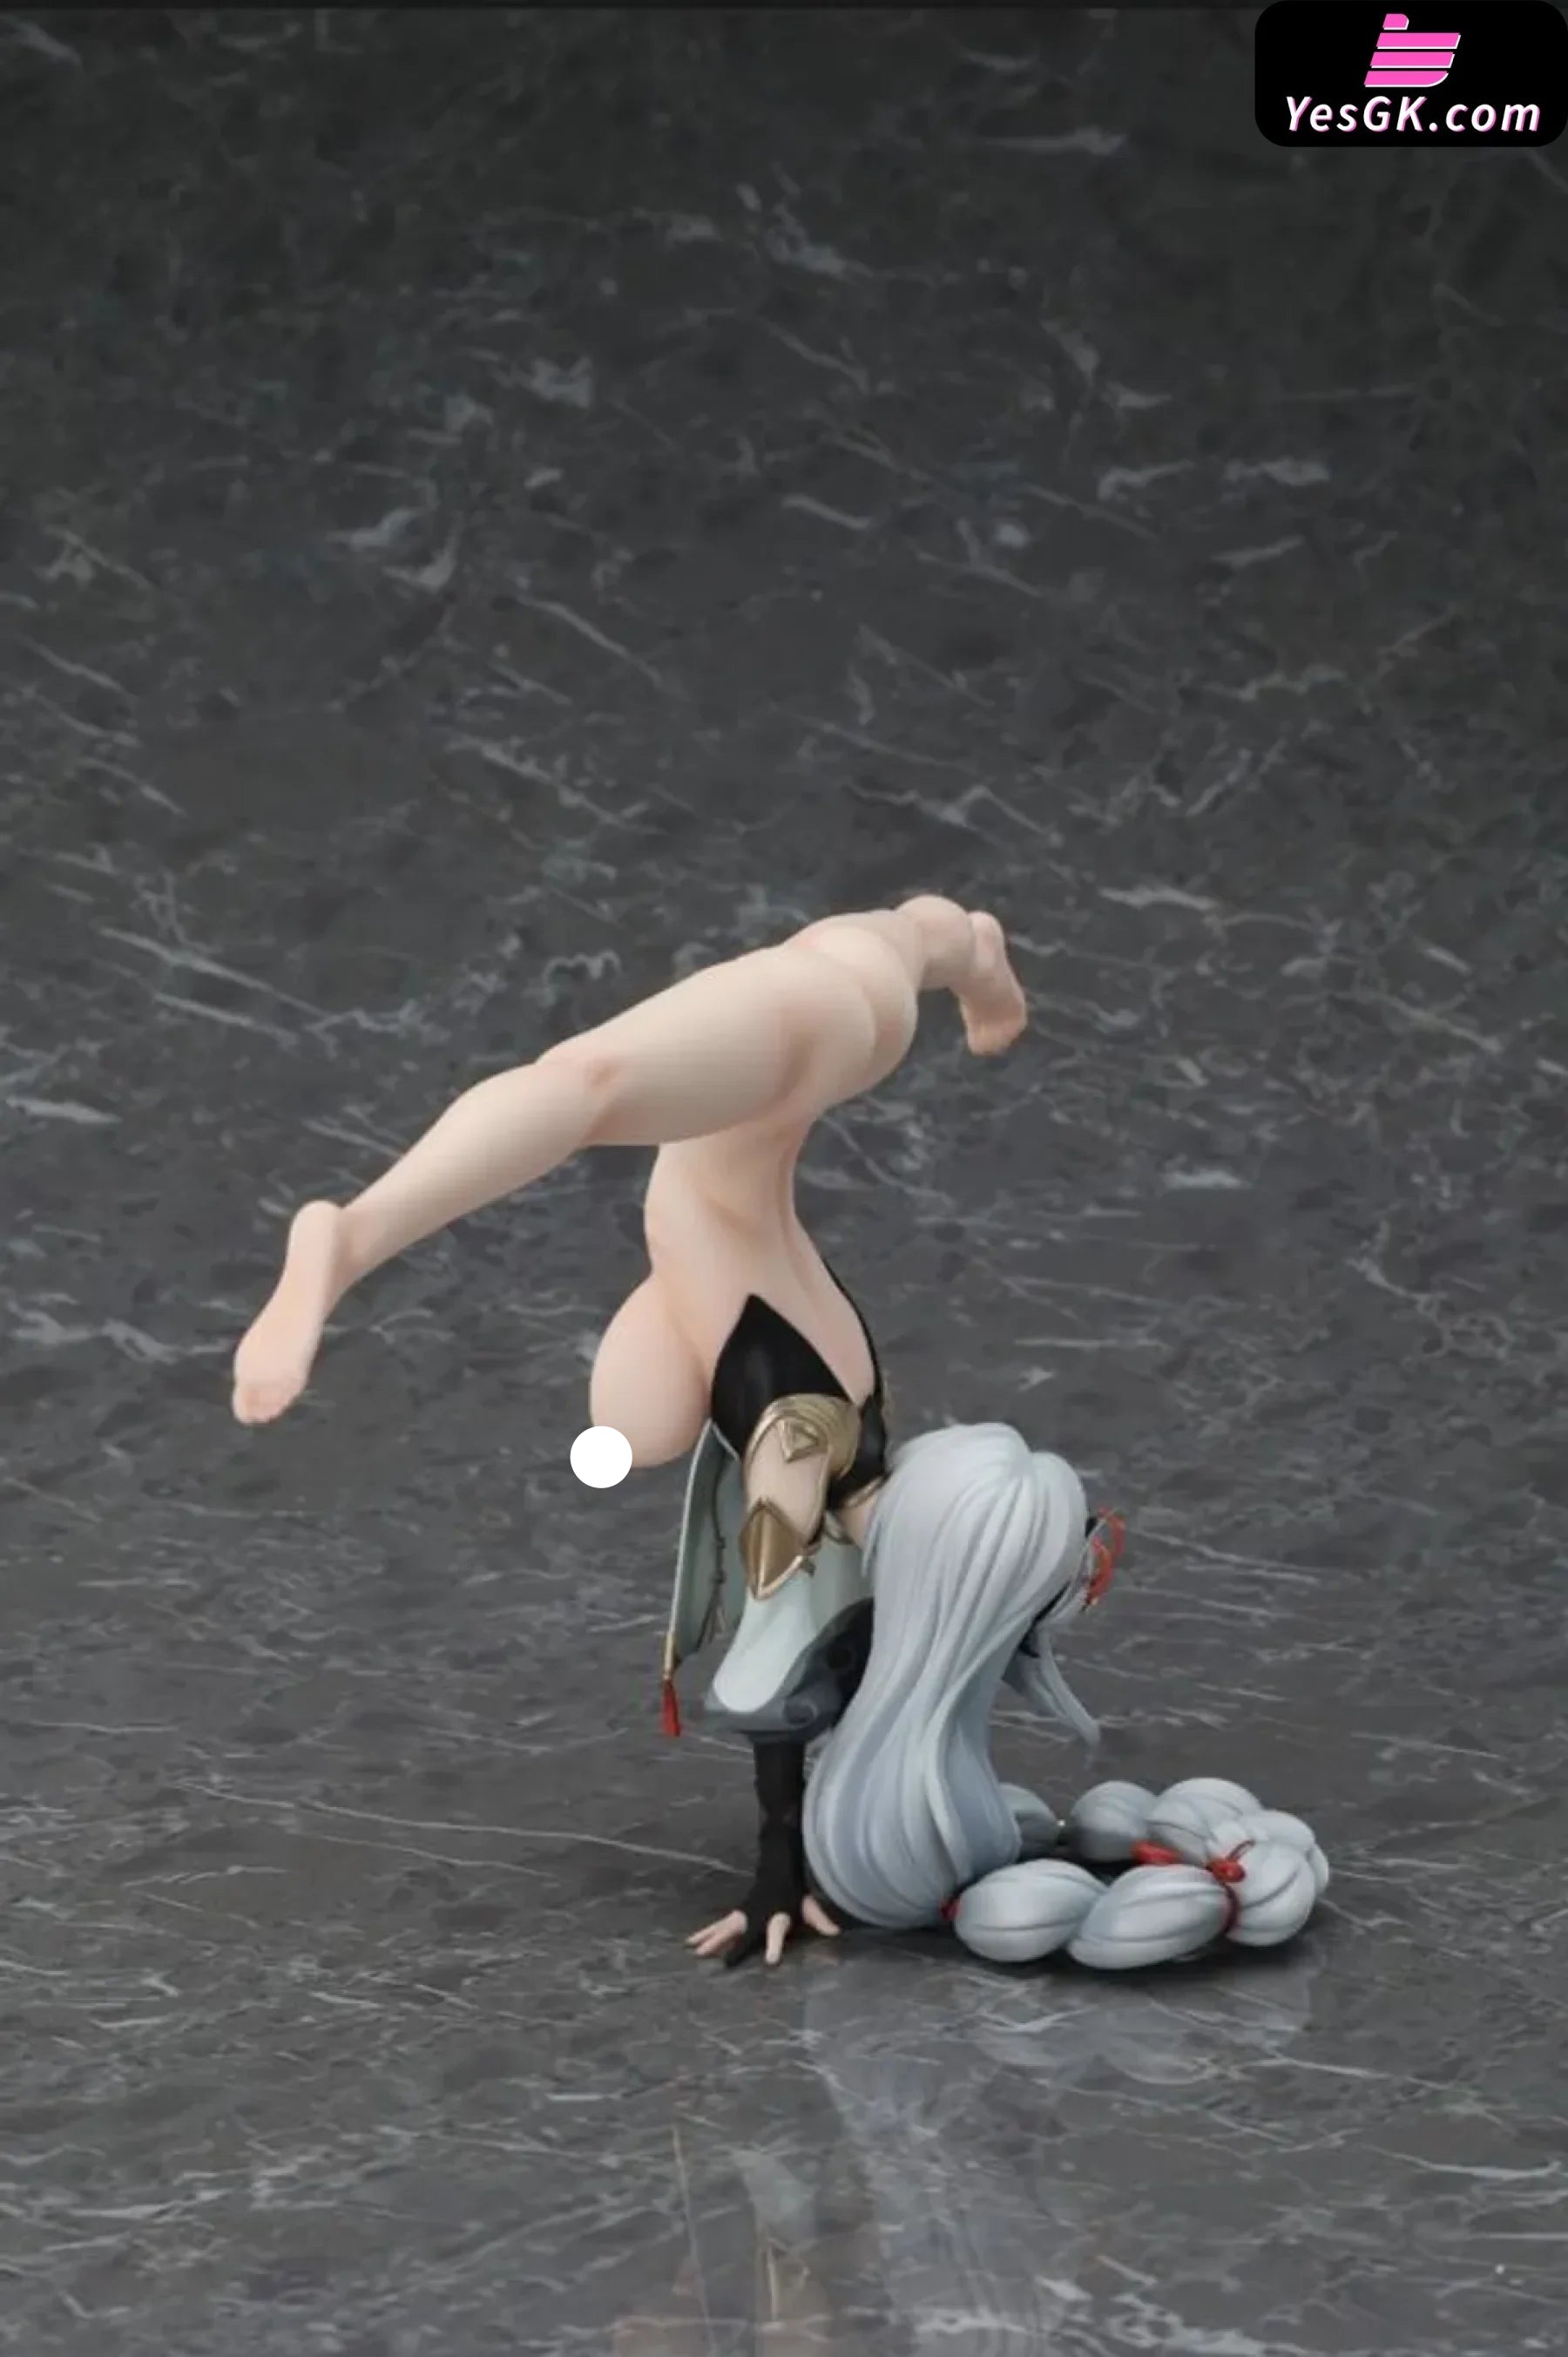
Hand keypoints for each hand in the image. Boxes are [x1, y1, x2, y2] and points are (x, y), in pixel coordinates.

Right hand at [688, 1890, 840, 1967]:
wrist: (778, 1867)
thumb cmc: (794, 1891)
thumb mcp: (809, 1905)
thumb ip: (821, 1920)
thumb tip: (837, 1933)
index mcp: (777, 1915)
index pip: (777, 1932)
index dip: (775, 1946)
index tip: (771, 1962)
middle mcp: (757, 1915)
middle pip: (740, 1931)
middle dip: (727, 1944)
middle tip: (713, 1959)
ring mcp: (744, 1913)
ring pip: (724, 1927)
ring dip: (709, 1939)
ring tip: (694, 1951)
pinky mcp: (736, 1914)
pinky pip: (718, 1925)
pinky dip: (705, 1933)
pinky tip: (691, 1942)